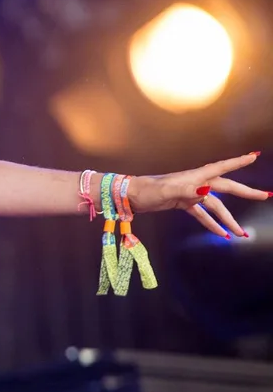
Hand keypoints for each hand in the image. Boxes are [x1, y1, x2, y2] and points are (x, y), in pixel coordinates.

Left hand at [129, 152, 268, 237]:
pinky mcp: (183, 204)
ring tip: (241, 233)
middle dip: (245, 192)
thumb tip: (207, 190)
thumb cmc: (147, 190)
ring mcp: (190, 194)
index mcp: (195, 176)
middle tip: (265, 196)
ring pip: (215, 206)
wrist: (131, 196)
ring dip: (228, 219)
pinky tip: (221, 234)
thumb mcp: (167, 190)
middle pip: (226, 188)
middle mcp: (196, 183)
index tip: (254, 157)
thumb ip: (188, 190)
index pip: (221, 167)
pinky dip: (211, 224)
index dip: (238, 162)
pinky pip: (202, 214)